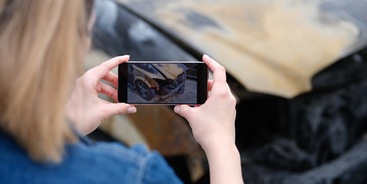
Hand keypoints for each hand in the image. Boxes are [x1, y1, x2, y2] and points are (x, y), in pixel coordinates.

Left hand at [66, 55, 136, 134]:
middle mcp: (84, 81)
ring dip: (111, 91)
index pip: (106, 66)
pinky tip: (112, 105)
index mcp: (88, 80)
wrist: (65, 129)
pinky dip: (105, 96)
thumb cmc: (79, 118)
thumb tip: (131, 108)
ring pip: (100, 84)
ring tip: (120, 100)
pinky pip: (96, 91)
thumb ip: (119, 108)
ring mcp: (82, 88)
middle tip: (125, 87)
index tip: (127, 58)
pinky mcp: (81, 95)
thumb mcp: (103, 112)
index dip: (117, 61)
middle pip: (104, 75)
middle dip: (116, 82)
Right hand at [174, 55, 242, 183]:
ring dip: (209, 94)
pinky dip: (212, 103)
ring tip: (197, 102)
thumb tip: (178, 107)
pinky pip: (222, 103)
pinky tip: (203, 111)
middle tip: (196, 87)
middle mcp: (228, 98)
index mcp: (221, 93)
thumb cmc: (209, 130)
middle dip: (206, 83)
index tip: (204, 58)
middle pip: (218, 83)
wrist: (221, 147)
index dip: (211, 62)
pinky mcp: (230, 115)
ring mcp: (231, 107)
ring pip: (220, 94)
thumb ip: (184, 109)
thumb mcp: (192, 116)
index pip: (218, 71)